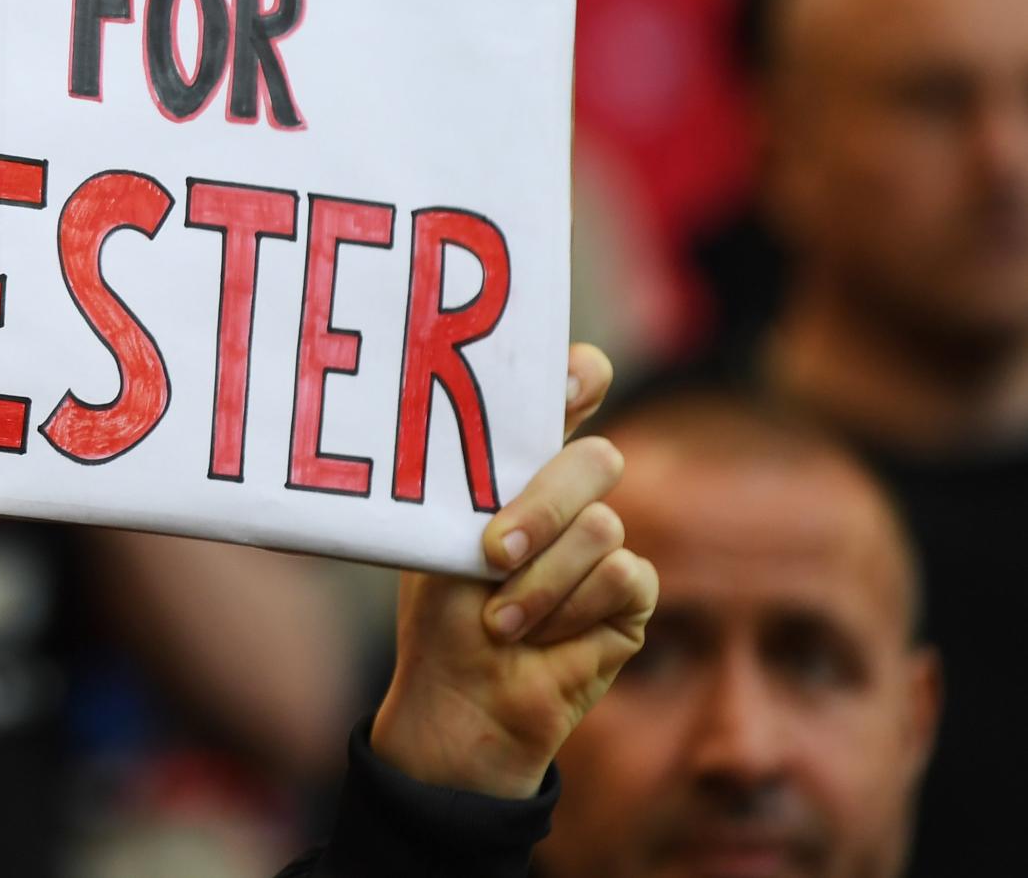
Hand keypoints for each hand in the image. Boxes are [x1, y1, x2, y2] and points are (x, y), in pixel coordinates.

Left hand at [369, 343, 656, 798]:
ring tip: (498, 618)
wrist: (460, 696)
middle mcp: (569, 497)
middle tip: (492, 552)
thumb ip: (476, 486)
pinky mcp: (632, 597)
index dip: (579, 377)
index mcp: (519, 466)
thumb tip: (485, 435)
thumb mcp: (443, 538)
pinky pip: (623, 576)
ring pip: (602, 526)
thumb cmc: (441, 612)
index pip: (567, 397)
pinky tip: (538, 636)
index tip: (573, 377)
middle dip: (543, 505)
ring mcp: (605, 545)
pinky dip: (570, 610)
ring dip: (541, 581)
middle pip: (595, 459)